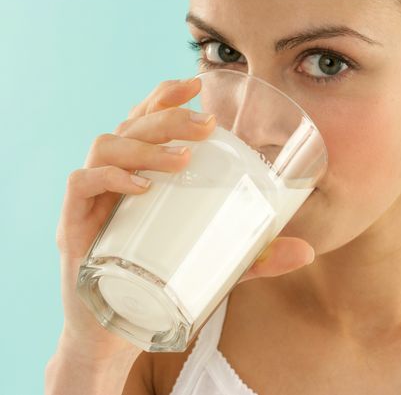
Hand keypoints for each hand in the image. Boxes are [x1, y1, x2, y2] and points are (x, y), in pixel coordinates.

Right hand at [53, 77, 314, 359]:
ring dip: (146, 146)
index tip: (195, 83)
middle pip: (131, 127)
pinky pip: (81, 186)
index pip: (145, 121)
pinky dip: (111, 178)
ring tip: (185, 159)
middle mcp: (113, 181)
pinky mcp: (76, 229)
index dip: (164, 96)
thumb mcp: (215, 266)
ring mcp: (92, 203)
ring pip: (106, 147)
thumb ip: (256, 257)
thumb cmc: (163, 286)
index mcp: (140, 176)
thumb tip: (308, 250)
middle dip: (168, 117)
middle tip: (207, 125)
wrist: (117, 333)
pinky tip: (143, 187)